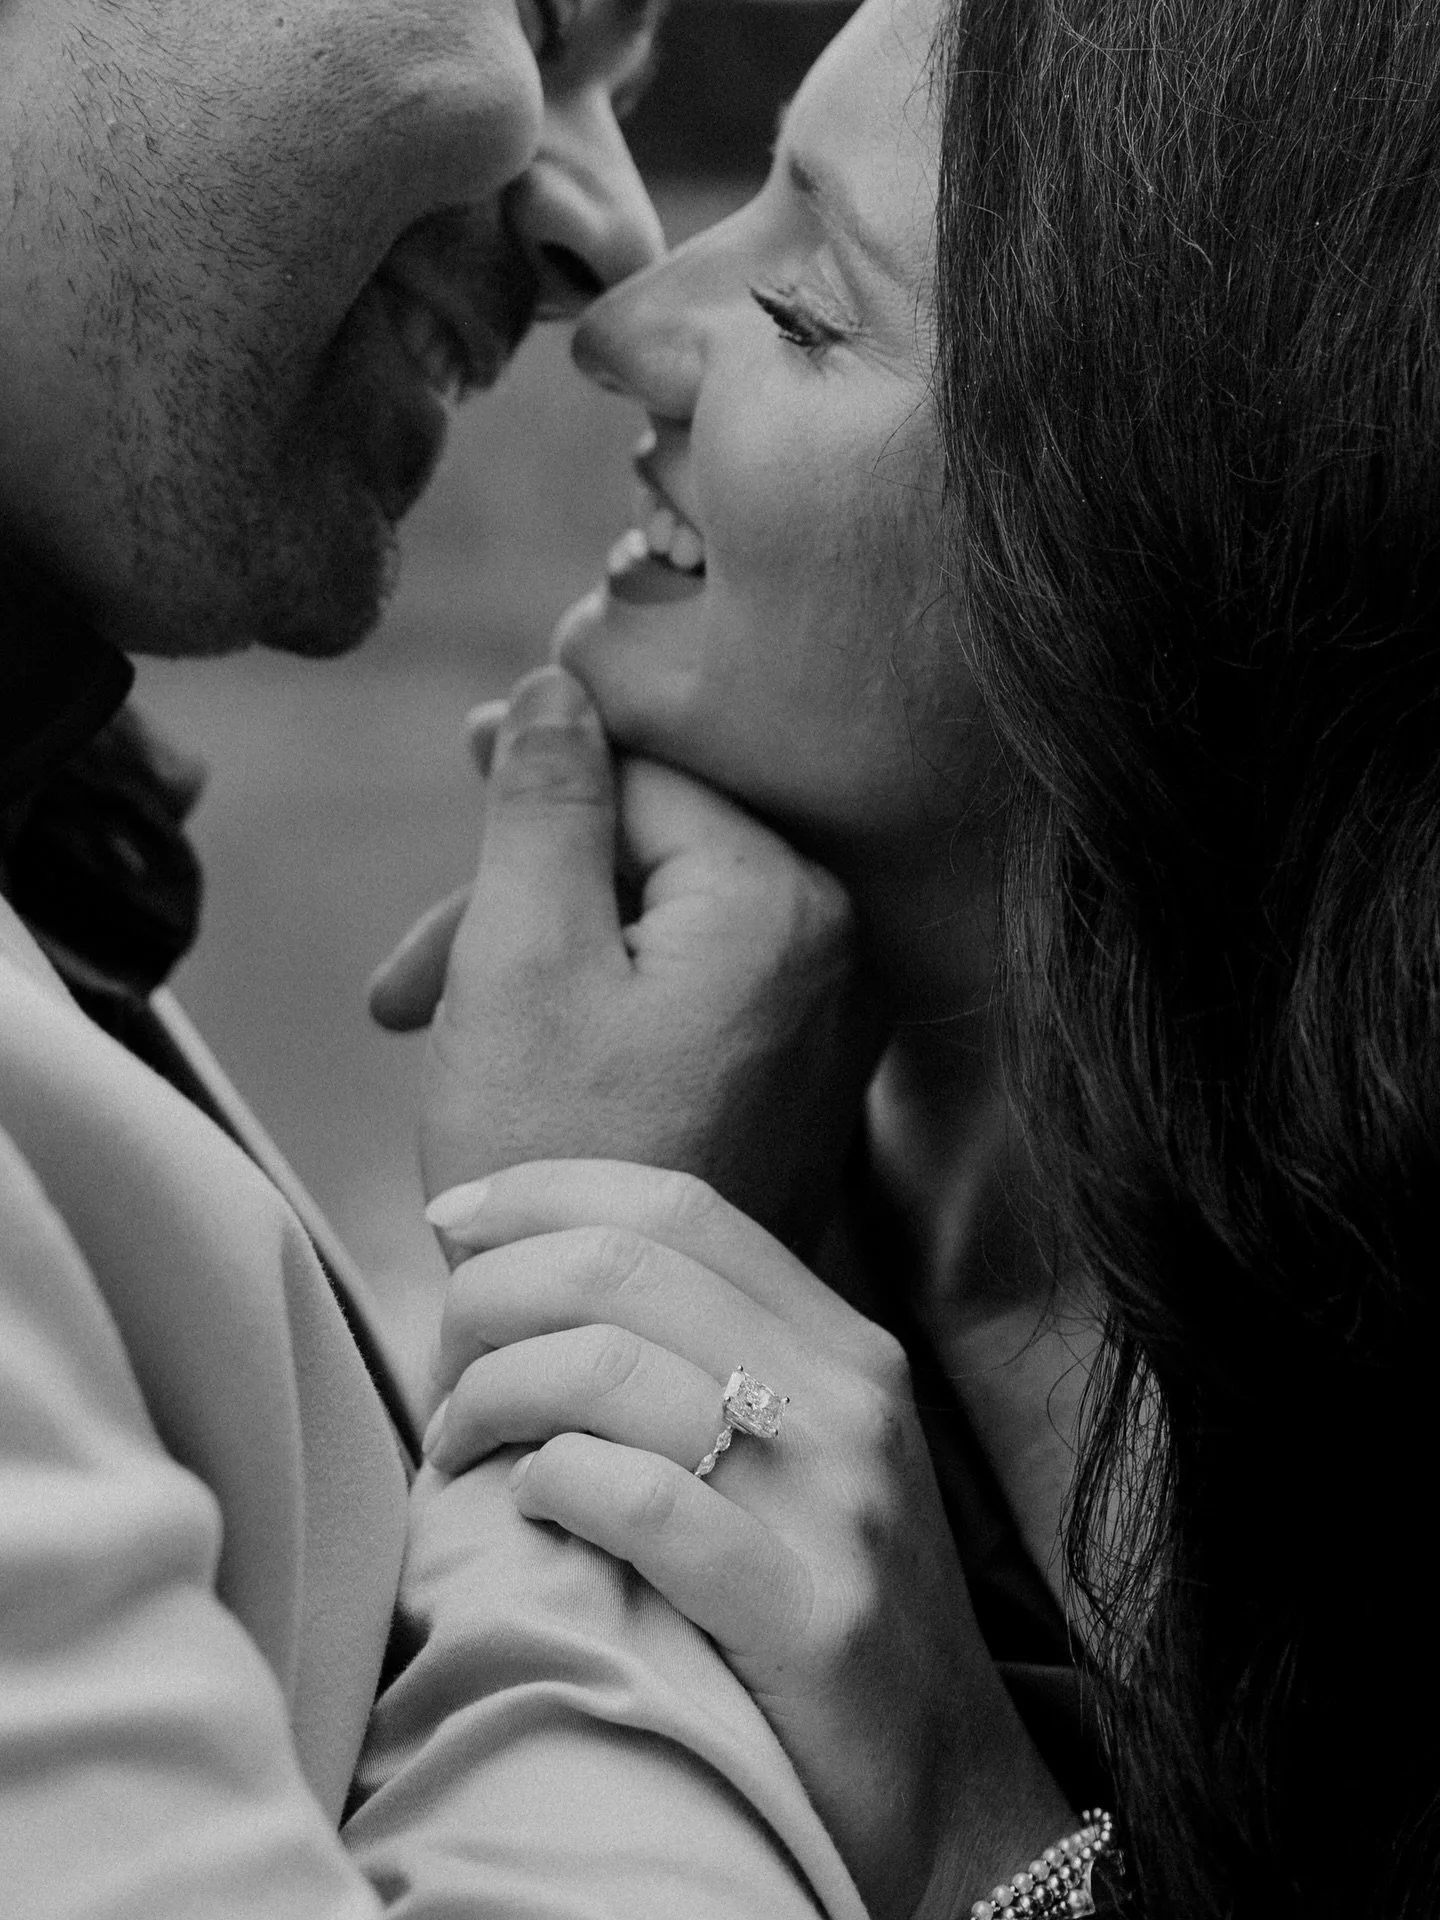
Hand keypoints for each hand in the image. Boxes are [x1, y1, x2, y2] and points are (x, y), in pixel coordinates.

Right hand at [371, 666, 884, 1251]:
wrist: (615, 1347)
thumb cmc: (557, 1152)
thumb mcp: (523, 954)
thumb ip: (544, 803)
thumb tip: (560, 685)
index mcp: (782, 900)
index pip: (651, 780)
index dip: (541, 769)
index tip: (464, 752)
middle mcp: (836, 950)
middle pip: (654, 858)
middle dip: (519, 901)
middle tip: (407, 981)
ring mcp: (830, 1023)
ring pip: (659, 931)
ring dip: (540, 961)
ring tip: (437, 1034)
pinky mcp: (801, 1079)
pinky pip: (693, 995)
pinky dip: (599, 1007)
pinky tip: (519, 1058)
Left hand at [422, 1159, 1072, 1919]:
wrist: (953, 1792)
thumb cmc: (831, 1607)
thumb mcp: (806, 1454)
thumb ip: (707, 1359)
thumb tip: (528, 1271)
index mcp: (846, 1344)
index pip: (678, 1205)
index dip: (545, 1191)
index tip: (450, 1218)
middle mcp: (849, 1400)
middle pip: (623, 1269)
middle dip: (489, 1294)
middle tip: (445, 1368)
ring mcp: (835, 1505)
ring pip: (610, 1369)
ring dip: (492, 1393)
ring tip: (458, 1446)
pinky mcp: (809, 1616)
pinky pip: (645, 1503)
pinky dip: (555, 1482)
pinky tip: (526, 1504)